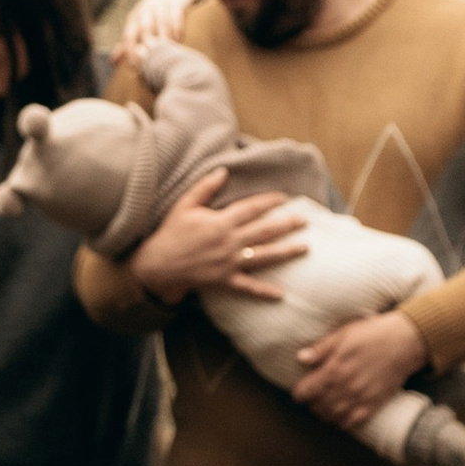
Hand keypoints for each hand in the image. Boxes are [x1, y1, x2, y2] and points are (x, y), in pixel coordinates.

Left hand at [116, 0, 203, 58]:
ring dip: (165, 38)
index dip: (131, 51)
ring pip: (162, 23)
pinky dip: (177, 27)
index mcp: (134, 18)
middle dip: (149, 45)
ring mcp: (161, 4)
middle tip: (154, 62)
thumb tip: (112, 62)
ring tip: (169, 53)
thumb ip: (127, 43)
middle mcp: (146, 10)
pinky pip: (176, 15)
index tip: (136, 67)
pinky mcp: (177, 1)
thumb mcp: (139, 26)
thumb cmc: (153, 15)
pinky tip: (179, 39)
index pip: (129, 35)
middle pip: (145, 29)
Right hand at [125, 167, 305, 304]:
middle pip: (264, 231)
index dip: (269, 201)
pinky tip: (282, 294)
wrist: (158, 265)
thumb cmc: (171, 232)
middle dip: (286, 224)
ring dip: (286, 252)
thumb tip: (224, 171)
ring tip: (305, 248)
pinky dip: (265, 291)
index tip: (284, 197)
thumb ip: (205, 188)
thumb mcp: (184, 205)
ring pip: (264, 256)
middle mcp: (229, 242)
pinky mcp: (226, 280)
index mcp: (221, 222)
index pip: (252, 208)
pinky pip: (248, 287)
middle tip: (305, 220)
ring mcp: (229, 263)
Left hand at [294, 310, 424, 433]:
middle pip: (319, 406)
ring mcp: (361, 397)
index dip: (300, 393)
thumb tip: (301, 358)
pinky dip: (345, 424)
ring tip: (325, 408)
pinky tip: (341, 418)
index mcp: (334, 369)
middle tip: (313, 400)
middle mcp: (346, 387)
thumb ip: (321, 348)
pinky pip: (355, 423)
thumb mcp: (343, 334)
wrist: (404, 342)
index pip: (307, 391)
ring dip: (326, 415)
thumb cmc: (372, 334)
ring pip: (334, 416)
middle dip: (312, 404)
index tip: (300, 392)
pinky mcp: (375, 404)